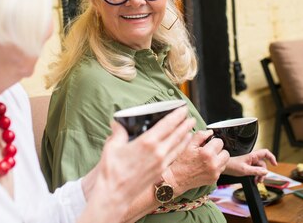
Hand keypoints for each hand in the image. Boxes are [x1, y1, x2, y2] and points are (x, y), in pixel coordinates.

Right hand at [80, 107, 194, 219]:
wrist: (115, 195)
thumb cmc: (112, 171)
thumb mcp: (112, 146)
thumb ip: (118, 132)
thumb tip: (118, 124)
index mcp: (147, 142)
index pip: (168, 124)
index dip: (177, 115)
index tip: (183, 108)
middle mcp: (158, 152)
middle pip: (177, 134)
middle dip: (185, 124)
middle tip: (190, 116)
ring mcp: (161, 163)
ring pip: (178, 145)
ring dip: (186, 135)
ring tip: (190, 129)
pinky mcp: (160, 172)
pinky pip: (175, 156)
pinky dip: (180, 148)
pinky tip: (181, 145)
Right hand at [163, 130, 229, 195]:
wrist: (177, 179)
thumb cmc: (181, 161)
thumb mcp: (188, 145)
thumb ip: (200, 135)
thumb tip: (210, 132)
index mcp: (207, 153)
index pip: (220, 142)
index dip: (213, 141)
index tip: (207, 144)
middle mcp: (213, 164)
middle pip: (226, 152)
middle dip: (218, 150)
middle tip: (209, 151)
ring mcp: (215, 173)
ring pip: (225, 161)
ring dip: (219, 158)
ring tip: (208, 158)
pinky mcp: (214, 179)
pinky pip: (221, 169)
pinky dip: (216, 166)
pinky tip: (207, 165)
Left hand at [223, 149, 276, 182]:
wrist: (224, 167)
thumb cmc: (232, 166)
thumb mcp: (245, 170)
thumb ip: (256, 171)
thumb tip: (266, 172)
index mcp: (252, 156)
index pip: (265, 153)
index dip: (271, 157)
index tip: (275, 164)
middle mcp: (253, 158)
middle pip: (264, 164)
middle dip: (263, 173)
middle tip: (260, 180)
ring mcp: (251, 163)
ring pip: (260, 169)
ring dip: (259, 176)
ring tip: (256, 181)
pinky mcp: (248, 167)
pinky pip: (256, 171)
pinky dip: (256, 176)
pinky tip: (253, 180)